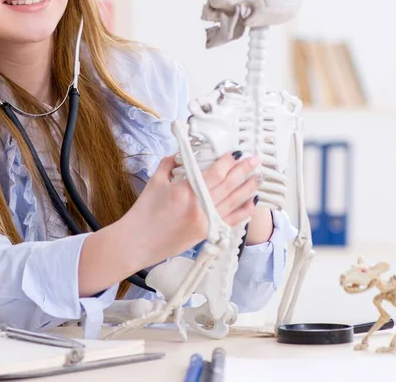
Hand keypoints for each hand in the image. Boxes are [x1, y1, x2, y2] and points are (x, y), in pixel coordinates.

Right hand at [120, 152, 261, 269]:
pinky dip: (242, 211)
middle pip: (227, 185)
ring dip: (247, 188)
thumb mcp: (155, 181)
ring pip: (233, 202)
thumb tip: (181, 155)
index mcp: (184, 190)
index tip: (235, 153)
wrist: (136, 242)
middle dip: (243, 171)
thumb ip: (169, 164)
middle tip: (254, 160)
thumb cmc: (143, 213)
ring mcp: (205, 222)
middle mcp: (198, 206)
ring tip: (258, 178)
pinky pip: (230, 220)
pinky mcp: (206, 234)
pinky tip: (251, 203)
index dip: (227, 162)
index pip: (214, 173)